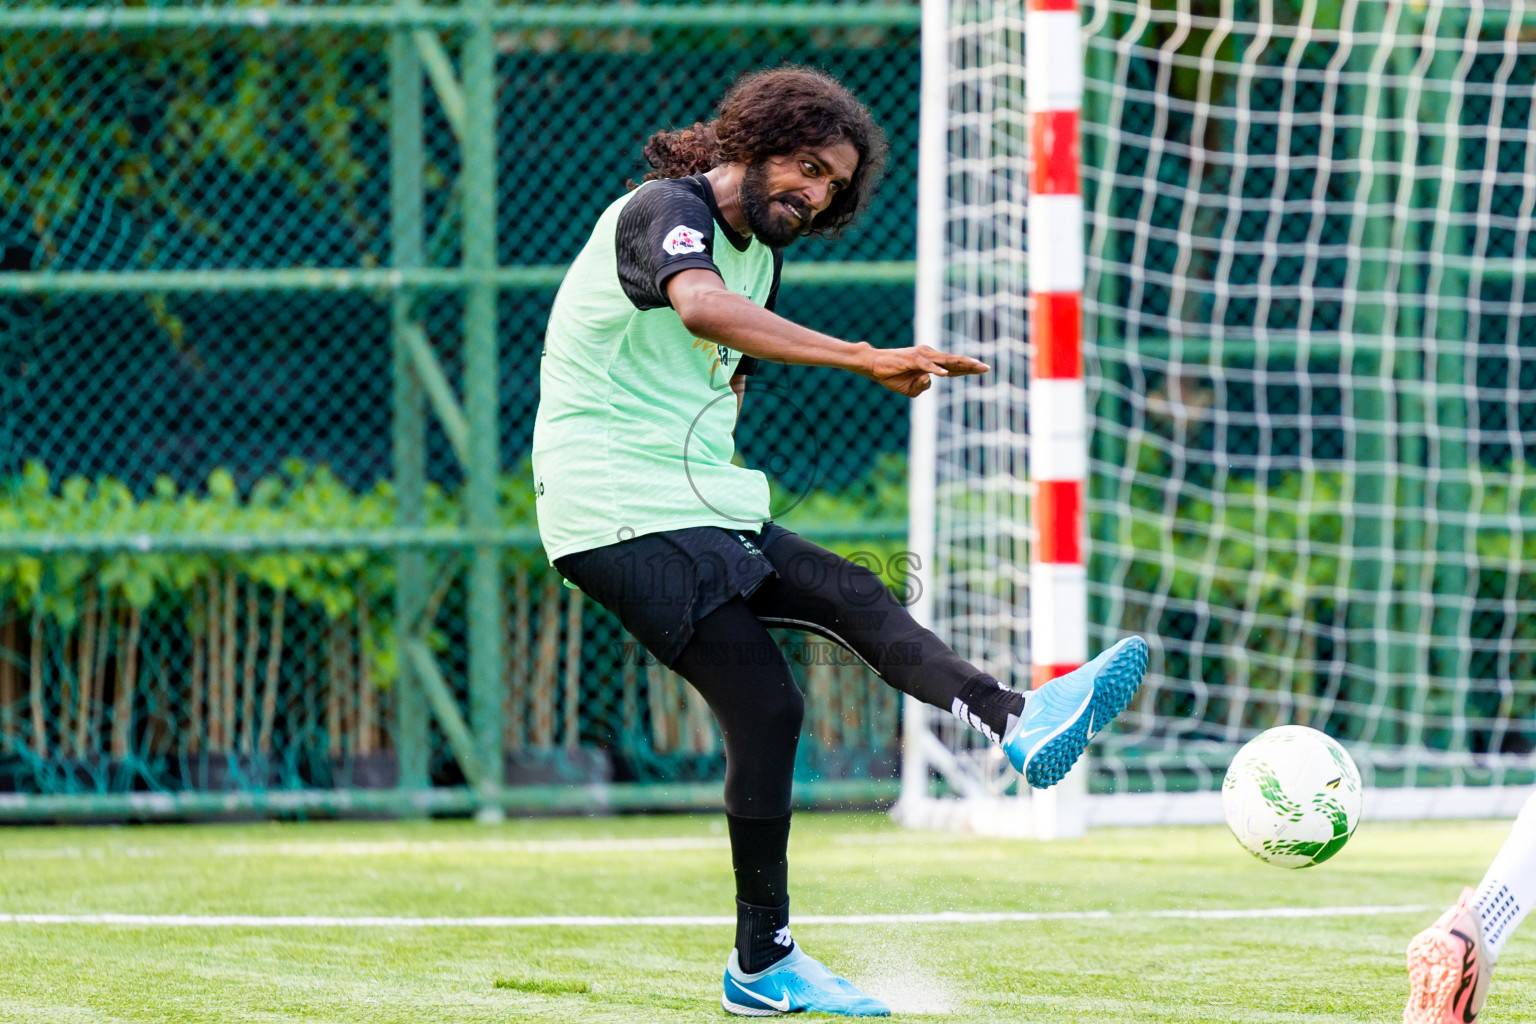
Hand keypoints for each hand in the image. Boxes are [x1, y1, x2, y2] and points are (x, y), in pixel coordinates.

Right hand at [860, 345, 990, 396]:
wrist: (874, 366)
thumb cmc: (893, 376)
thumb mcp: (911, 389)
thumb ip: (922, 387)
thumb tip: (930, 380)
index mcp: (932, 364)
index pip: (954, 366)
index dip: (969, 368)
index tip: (984, 369)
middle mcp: (929, 356)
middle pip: (954, 361)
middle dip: (970, 364)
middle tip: (986, 367)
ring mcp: (921, 356)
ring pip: (944, 360)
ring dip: (959, 362)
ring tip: (973, 364)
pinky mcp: (911, 359)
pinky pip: (926, 365)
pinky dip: (935, 369)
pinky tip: (944, 374)